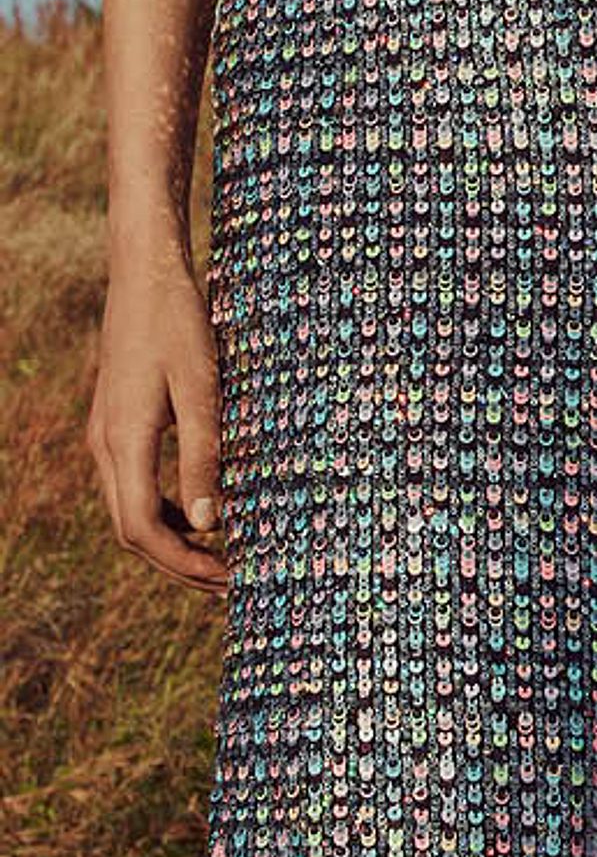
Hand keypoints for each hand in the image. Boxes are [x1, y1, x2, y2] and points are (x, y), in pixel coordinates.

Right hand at [86, 254, 230, 592]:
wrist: (146, 274)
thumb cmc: (180, 324)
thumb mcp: (202, 389)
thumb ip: (203, 456)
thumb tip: (208, 524)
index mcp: (123, 442)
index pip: (141, 529)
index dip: (183, 563)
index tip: (228, 578)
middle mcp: (106, 445)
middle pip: (131, 530)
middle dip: (178, 563)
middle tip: (230, 582)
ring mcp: (107, 435)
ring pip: (130, 509)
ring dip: (171, 540)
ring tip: (221, 557)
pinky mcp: (118, 423)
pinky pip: (133, 484)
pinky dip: (163, 510)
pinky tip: (201, 513)